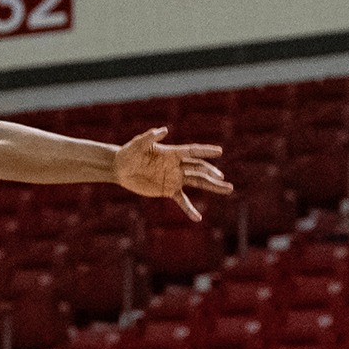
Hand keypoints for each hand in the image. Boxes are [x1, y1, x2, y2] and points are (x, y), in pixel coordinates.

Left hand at [114, 127, 232, 221]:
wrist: (120, 168)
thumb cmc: (128, 152)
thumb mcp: (138, 144)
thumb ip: (151, 137)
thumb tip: (164, 130)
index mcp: (172, 153)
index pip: (192, 152)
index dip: (206, 151)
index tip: (220, 151)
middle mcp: (176, 165)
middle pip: (199, 169)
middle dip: (212, 173)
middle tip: (224, 179)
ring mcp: (174, 178)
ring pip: (197, 182)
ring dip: (212, 186)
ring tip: (228, 189)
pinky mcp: (168, 190)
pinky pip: (182, 200)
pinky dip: (190, 209)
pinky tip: (198, 218)